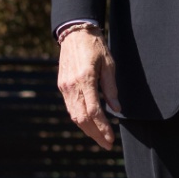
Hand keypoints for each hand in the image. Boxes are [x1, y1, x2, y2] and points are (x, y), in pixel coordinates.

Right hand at [57, 27, 118, 149]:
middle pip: (82, 118)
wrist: (75, 33)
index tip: (111, 138)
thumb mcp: (109, 64)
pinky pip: (70, 108)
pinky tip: (89, 125)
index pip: (94, 111)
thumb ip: (111, 88)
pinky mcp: (62, 86)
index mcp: (85, 79)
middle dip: (95, 134)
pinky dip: (80, 119)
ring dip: (87, 130)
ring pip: (74, 115)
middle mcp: (72, 86)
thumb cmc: (95, 46)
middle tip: (107, 145)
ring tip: (100, 138)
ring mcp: (65, 87)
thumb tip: (116, 109)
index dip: (103, 128)